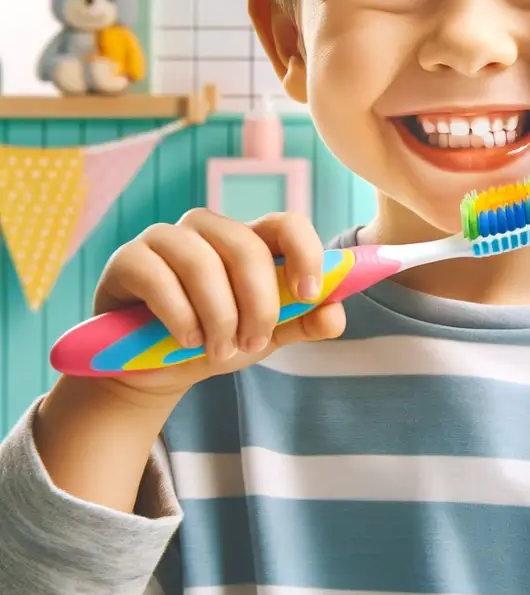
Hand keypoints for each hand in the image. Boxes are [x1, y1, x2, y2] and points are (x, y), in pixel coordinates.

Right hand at [91, 208, 345, 400]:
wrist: (150, 371)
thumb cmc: (214, 340)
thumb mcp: (264, 336)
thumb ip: (302, 323)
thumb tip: (335, 314)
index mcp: (249, 240)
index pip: (287, 223)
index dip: (305, 252)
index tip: (308, 294)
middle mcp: (209, 229)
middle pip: (246, 247)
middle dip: (257, 303)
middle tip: (253, 343)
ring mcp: (166, 238)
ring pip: (202, 262)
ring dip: (218, 315)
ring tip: (218, 349)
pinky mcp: (128, 258)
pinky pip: (157, 276)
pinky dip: (179, 315)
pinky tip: (187, 341)